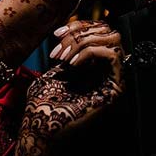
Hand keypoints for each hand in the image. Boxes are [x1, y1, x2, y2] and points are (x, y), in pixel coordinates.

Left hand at [20, 20, 123, 148]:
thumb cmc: (42, 105)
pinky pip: (113, 55)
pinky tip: (71, 64)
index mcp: (93, 68)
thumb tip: (78, 33)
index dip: (79, 27)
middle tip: (61, 44)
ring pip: (113, 39)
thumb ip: (69, 53)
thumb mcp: (55, 71)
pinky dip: (90, 52)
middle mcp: (106, 72)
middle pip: (109, 31)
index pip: (99, 32)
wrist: (40, 128)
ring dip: (83, 41)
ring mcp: (112, 80)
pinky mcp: (115, 89)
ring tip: (64, 57)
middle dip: (81, 31)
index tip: (57, 34)